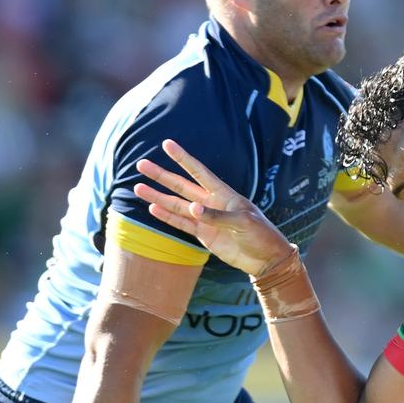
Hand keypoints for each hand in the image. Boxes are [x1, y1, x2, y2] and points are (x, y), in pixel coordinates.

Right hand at [133, 139, 293, 275]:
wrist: (266, 259)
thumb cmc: (261, 235)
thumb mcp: (243, 223)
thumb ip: (217, 216)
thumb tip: (192, 209)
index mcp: (224, 194)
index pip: (199, 172)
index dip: (183, 158)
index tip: (167, 144)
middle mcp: (212, 203)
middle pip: (182, 186)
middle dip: (162, 176)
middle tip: (141, 164)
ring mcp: (206, 219)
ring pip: (177, 205)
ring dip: (158, 196)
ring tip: (137, 187)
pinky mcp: (204, 235)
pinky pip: (181, 224)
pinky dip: (167, 217)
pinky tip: (152, 208)